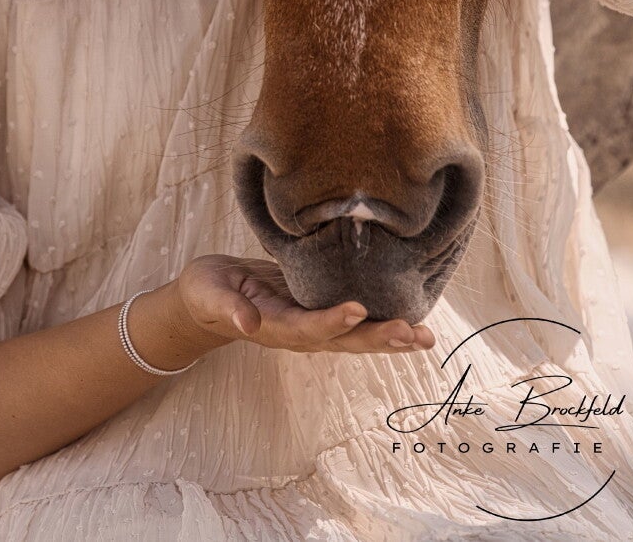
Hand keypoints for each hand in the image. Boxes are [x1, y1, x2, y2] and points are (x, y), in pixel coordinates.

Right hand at [174, 254, 434, 356]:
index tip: (357, 308)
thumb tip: (246, 323)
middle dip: (378, 338)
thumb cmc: (208, 292)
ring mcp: (309, 325)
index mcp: (273, 326)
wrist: (209, 297)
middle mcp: (298, 332)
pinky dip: (381, 323)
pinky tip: (408, 323)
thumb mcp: (210, 294)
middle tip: (414, 335)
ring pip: (355, 337)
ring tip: (424, 338)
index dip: (332, 321)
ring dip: (390, 337)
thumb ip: (230, 307)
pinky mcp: (314, 311)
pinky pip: (352, 323)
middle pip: (343, 341)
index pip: (307, 327)